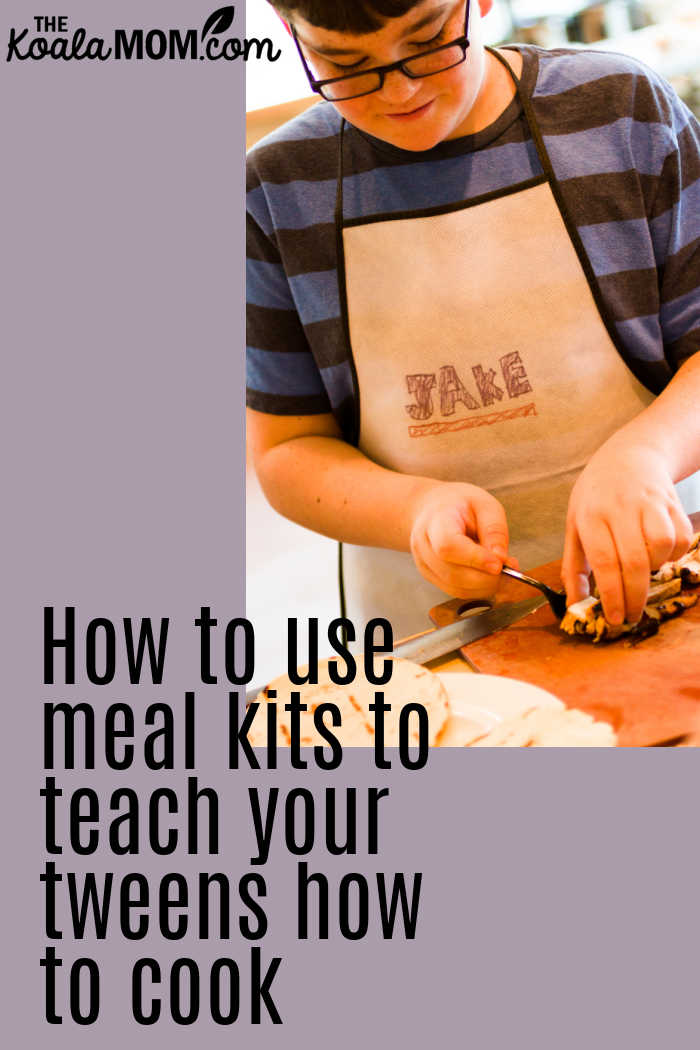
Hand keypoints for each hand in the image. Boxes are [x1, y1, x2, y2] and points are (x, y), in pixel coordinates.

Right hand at [409, 482, 515, 599]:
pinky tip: (489, 576)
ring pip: (455, 587)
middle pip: (452, 572)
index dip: (474, 558)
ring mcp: (424, 564)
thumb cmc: (462, 505)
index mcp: (435, 520)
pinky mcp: (431, 577)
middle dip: (485, 578)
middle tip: (510, 569)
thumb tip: (501, 559)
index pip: (448, 545)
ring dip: (484, 586)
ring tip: (502, 570)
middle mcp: (423, 545)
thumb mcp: (485, 505)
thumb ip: (494, 530)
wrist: (436, 509)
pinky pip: (456, 591)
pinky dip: (478, 589)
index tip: (499, 564)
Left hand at [562, 443, 692, 624]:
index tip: (615, 618)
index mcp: (590, 515)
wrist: (629, 455)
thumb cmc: (596, 496)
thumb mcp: (574, 524)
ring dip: (655, 568)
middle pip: (635, 561)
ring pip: (662, 547)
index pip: (604, 561)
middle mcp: (620, 508)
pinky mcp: (672, 502)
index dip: (612, 594)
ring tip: (643, 570)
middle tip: (631, 616)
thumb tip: (576, 604)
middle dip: (635, 596)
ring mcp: (649, 503)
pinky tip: (660, 553)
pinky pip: (681, 538)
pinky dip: (674, 554)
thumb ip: (574, 565)